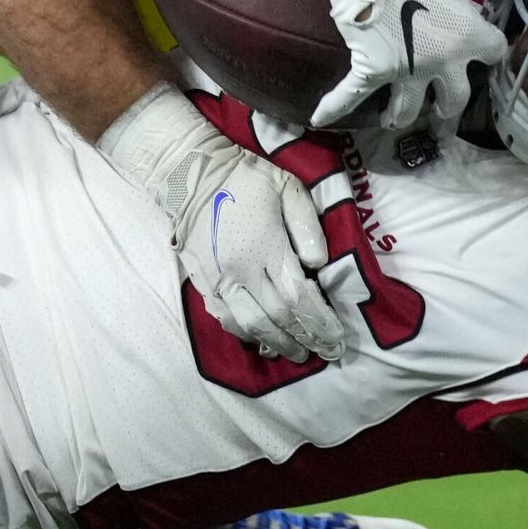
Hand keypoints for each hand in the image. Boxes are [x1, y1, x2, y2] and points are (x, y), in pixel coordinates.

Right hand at [100, 85, 346, 362]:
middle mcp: (241, 270)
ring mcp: (219, 280)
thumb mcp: (287, 187)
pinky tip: (263, 341)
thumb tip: (317, 263)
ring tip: (299, 354)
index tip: (338, 338)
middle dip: (305, 338)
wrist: (189, 175)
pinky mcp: (203, 283)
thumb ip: (307, 225)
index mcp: (265, 246)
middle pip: (278, 317)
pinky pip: (226, 318)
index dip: (320, 322)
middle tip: (327, 353)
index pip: (298, 296)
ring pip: (250, 324)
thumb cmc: (245, 178)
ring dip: (278, 343)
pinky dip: (247, 335)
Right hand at [309, 0, 504, 131]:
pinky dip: (334, 107)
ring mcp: (405, 70)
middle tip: (441, 103)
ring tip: (398, 118)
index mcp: (467, 34)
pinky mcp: (371, 68)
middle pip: (456, 99)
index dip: (489, 51)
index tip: (482, 50)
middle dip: (449, 104)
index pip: (494, 53)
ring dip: (404, 116)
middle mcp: (440, 60)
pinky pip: (351, 94)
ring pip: (409, 110)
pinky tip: (321, 119)